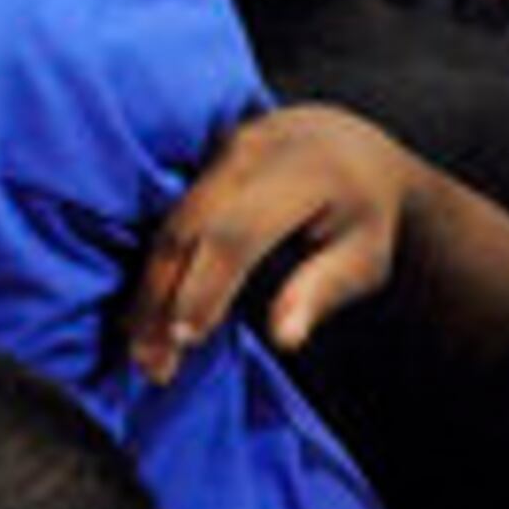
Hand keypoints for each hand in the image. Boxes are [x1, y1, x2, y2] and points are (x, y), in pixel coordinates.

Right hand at [126, 105, 415, 383]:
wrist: (348, 144)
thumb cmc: (363, 212)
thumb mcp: (365, 255)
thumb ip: (323, 291)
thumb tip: (285, 339)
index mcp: (302, 173)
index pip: (237, 233)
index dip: (206, 287)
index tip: (186, 340)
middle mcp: (252, 153)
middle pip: (188, 229)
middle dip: (161, 298)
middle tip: (153, 364)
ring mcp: (218, 152)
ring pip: (167, 227)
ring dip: (148, 292)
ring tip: (143, 352)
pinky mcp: (199, 162)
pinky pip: (165, 220)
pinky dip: (152, 272)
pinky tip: (144, 317)